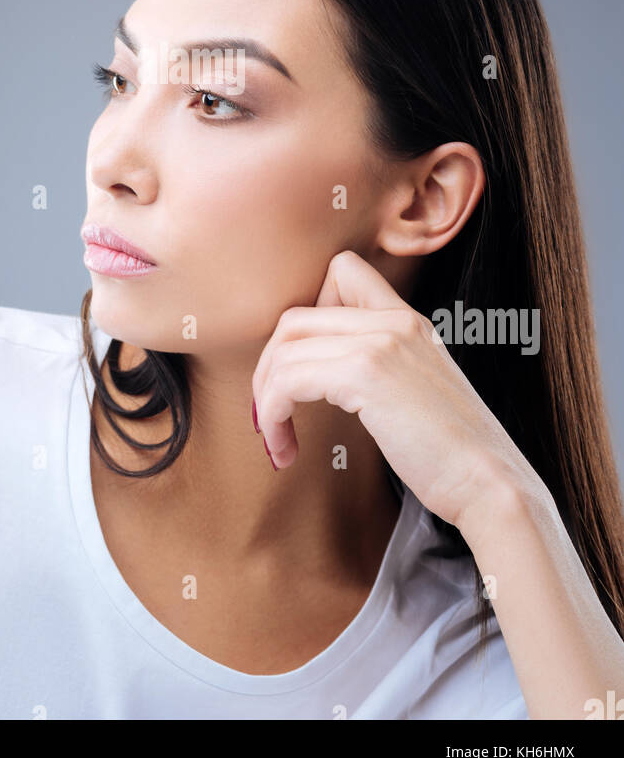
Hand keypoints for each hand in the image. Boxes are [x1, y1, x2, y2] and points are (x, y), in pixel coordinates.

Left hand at [251, 250, 540, 531]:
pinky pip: (288, 379)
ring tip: (275, 437)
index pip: (342, 272)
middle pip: (295, 318)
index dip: (307, 315)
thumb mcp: (420, 391)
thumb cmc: (455, 455)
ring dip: (266, 397)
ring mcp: (381, 343)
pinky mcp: (366, 374)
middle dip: (269, 366)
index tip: (305, 369)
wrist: (492, 485)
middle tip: (271, 413)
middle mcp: (394, 321)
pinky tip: (284, 447)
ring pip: (284, 348)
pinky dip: (272, 412)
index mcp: (408, 320)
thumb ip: (384, 369)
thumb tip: (330, 378)